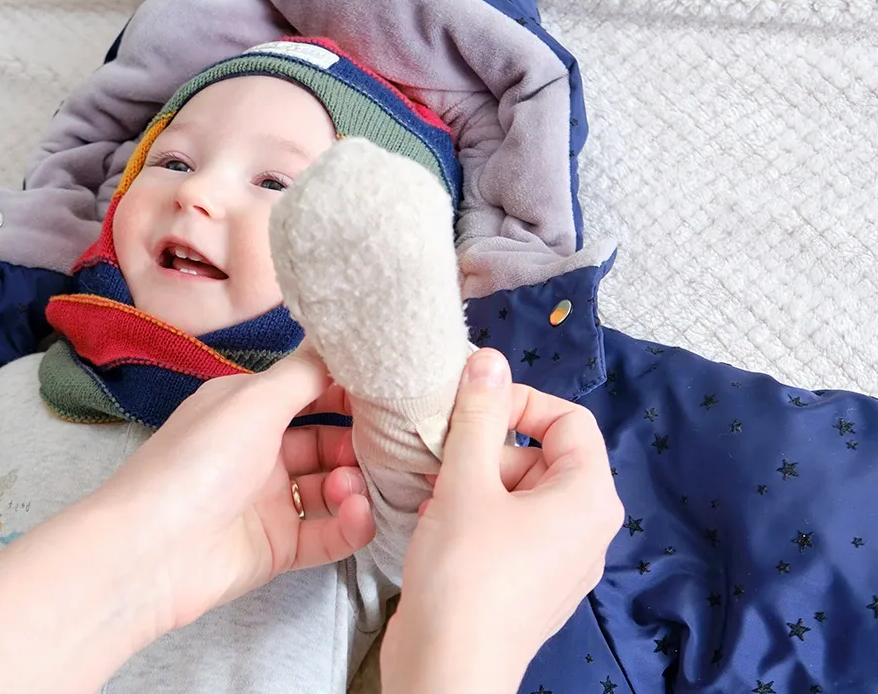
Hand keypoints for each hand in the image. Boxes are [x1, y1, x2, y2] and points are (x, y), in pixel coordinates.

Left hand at [99, 348, 376, 632]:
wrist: (152, 549)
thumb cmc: (196, 462)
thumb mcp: (253, 401)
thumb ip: (304, 373)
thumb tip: (338, 346)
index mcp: (246, 409)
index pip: (308, 391)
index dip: (346, 391)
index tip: (387, 393)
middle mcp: (258, 451)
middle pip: (327, 441)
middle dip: (358, 442)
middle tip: (386, 445)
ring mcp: (268, 501)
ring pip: (332, 488)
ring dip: (354, 484)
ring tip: (351, 485)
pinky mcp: (278, 547)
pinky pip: (329, 533)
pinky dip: (350, 524)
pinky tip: (356, 513)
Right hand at [382, 348, 623, 691]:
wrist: (450, 669)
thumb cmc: (466, 578)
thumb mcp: (467, 483)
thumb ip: (478, 417)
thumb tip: (488, 361)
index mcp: (589, 499)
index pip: (570, 420)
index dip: (521, 403)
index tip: (473, 408)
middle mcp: (585, 529)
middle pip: (541, 456)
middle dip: (488, 447)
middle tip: (444, 458)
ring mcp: (558, 561)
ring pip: (519, 493)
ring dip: (473, 481)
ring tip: (434, 494)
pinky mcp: (528, 584)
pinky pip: (508, 529)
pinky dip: (474, 516)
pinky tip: (437, 525)